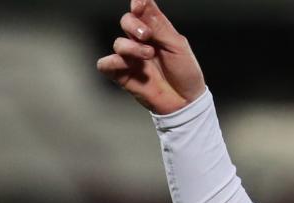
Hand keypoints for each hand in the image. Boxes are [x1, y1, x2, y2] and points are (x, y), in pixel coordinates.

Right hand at [96, 0, 204, 115]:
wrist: (187, 101)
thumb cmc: (185, 73)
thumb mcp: (177, 45)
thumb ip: (160, 24)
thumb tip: (143, 1)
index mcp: (155, 31)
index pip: (141, 11)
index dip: (138, 5)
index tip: (139, 5)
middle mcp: (140, 42)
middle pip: (126, 22)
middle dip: (133, 25)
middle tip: (147, 35)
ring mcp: (131, 58)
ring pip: (118, 43)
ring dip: (132, 47)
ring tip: (148, 55)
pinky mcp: (123, 75)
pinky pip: (106, 64)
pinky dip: (112, 62)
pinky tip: (127, 64)